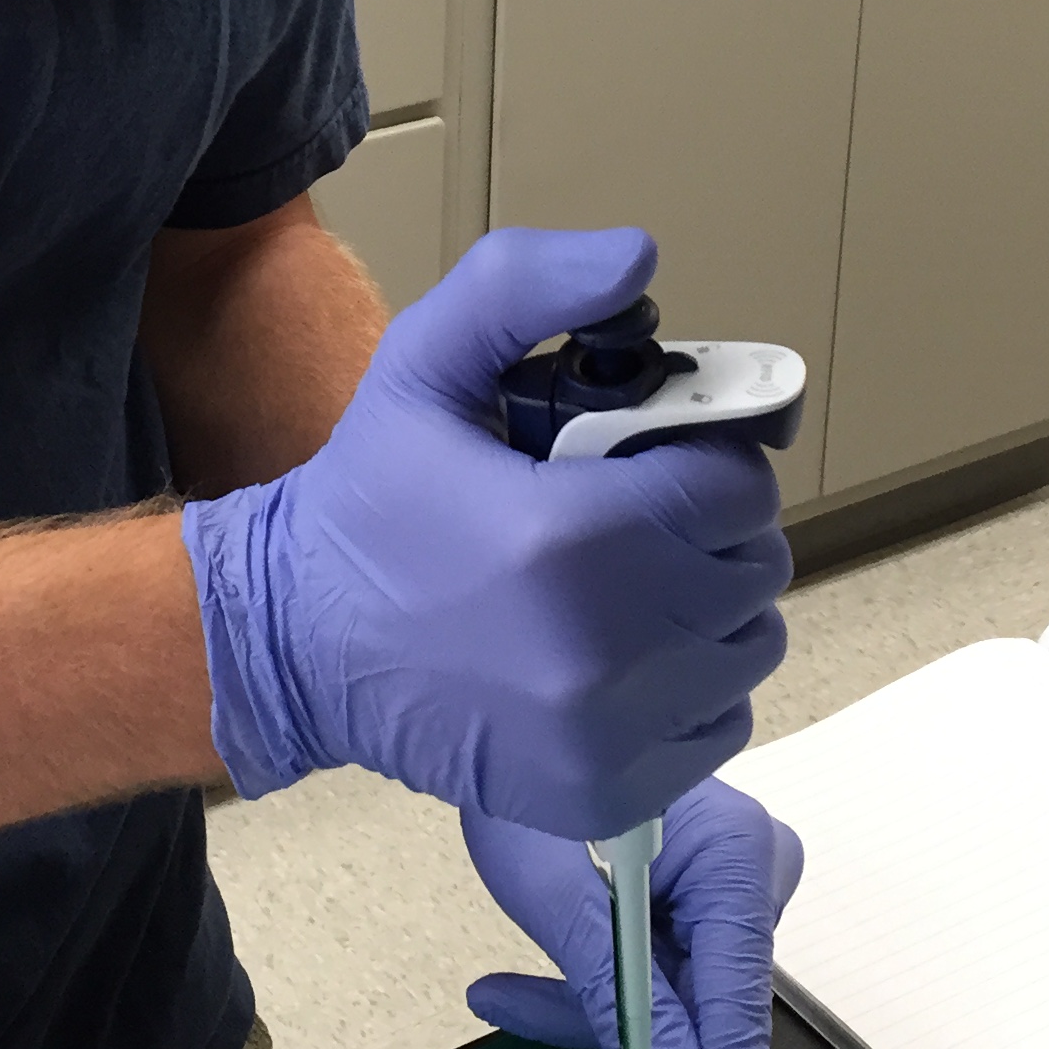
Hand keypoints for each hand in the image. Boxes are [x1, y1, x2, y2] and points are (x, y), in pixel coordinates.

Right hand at [180, 227, 791, 838]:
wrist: (296, 644)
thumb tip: (636, 258)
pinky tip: (618, 650)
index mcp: (569, 538)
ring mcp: (610, 733)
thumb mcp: (425, 361)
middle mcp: (604, 649)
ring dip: (709, 603)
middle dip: (707, 524)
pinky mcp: (608, 790)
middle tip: (634, 511)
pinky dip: (693, 683)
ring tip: (627, 579)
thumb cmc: (369, 501)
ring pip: (748, 645)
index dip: (705, 457)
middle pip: (752, 565)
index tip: (649, 457)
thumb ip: (527, 287)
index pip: (735, 486)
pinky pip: (721, 722)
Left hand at [460, 779, 806, 1048]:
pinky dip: (606, 984)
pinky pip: (669, 966)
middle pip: (707, 999)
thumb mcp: (559, 900)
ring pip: (682, 992)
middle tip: (529, 1029)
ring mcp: (737, 874)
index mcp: (739, 853)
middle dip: (622, 1033)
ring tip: (503, 991)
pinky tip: (527, 982)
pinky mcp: (707, 887)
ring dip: (600, 1010)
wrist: (502, 716)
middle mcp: (757, 862)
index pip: (739, 1000)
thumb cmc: (522, 785)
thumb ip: (621, 996)